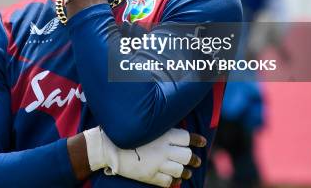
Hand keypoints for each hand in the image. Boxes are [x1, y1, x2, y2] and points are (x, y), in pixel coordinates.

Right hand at [84, 127, 204, 186]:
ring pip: (180, 170)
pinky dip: (173, 182)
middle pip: (187, 156)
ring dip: (185, 172)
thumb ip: (161, 130)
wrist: (108, 147)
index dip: (196, 140)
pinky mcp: (150, 176)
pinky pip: (168, 182)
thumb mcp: (146, 127)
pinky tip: (174, 180)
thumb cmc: (127, 133)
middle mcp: (163, 149)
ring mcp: (157, 164)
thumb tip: (177, 134)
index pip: (186, 138)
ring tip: (186, 172)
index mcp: (162, 135)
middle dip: (193, 159)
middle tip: (195, 161)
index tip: (201, 142)